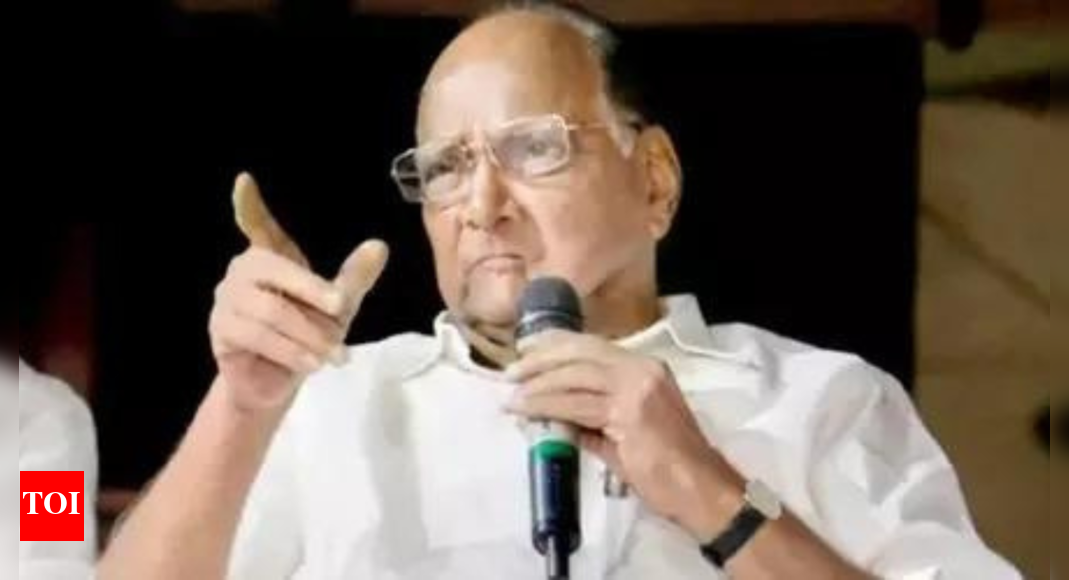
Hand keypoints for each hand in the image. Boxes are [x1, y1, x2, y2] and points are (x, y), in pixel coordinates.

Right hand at [209, 173, 387, 411]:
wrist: (276, 383)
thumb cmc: (305, 337)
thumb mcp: (337, 308)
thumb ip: (354, 278)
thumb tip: (380, 246)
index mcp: (270, 257)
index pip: (257, 226)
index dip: (249, 205)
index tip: (244, 181)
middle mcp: (243, 271)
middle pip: (275, 270)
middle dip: (313, 291)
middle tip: (342, 310)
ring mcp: (227, 300)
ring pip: (272, 311)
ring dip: (310, 335)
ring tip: (334, 354)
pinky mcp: (221, 331)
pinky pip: (258, 337)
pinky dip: (291, 352)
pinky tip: (311, 362)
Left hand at [505, 330, 744, 539]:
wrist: (702, 489)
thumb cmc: (670, 468)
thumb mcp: (629, 434)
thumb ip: (595, 421)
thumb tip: (559, 418)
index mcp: (646, 368)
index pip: (593, 347)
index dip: (557, 346)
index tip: (528, 352)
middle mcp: (642, 369)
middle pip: (580, 352)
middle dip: (541, 359)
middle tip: (512, 371)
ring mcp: (636, 388)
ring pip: (574, 376)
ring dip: (537, 384)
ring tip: (512, 394)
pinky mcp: (627, 411)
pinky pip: (575, 404)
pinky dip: (545, 405)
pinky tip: (526, 410)